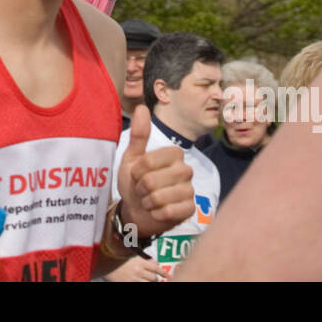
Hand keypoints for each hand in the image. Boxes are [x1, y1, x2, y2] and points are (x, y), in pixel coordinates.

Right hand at [104, 255, 167, 282]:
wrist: (108, 266)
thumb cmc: (121, 260)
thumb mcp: (134, 257)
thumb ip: (146, 260)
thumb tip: (156, 264)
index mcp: (140, 262)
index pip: (156, 268)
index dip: (163, 272)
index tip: (165, 275)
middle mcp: (138, 271)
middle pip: (154, 278)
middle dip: (156, 279)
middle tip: (155, 278)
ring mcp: (134, 279)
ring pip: (149, 283)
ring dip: (151, 282)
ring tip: (148, 280)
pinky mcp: (130, 284)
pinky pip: (141, 286)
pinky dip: (144, 284)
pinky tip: (143, 282)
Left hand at [116, 105, 194, 239]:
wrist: (137, 211)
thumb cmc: (135, 182)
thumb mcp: (132, 158)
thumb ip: (139, 135)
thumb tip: (142, 108)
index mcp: (174, 154)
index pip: (149, 161)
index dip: (136, 171)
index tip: (136, 174)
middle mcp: (186, 170)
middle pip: (152, 180)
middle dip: (140, 188)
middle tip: (142, 190)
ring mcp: (190, 191)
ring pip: (159, 197)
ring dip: (147, 202)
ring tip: (148, 200)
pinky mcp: (190, 210)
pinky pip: (168, 212)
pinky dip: (156, 214)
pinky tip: (157, 212)